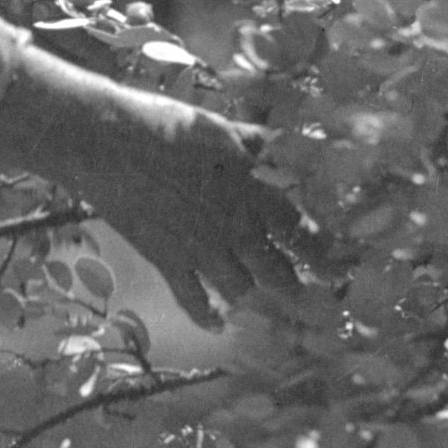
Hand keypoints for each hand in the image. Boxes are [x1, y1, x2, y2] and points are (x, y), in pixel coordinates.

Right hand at [0, 48, 313, 330]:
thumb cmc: (165, 125)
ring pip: (242, 288)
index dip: (321, 250)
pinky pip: (193, 299)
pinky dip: (207, 315)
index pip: (299, 228)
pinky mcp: (168, 261)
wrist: (110, 144)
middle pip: (277, 268)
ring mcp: (201, 249)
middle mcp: (235, 226)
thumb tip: (278, 145)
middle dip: (295, 284)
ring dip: (254, 294)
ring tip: (261, 300)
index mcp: (252, 190)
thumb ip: (252, 143)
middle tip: (307, 297)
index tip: (337, 265)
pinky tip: (217, 323)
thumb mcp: (217, 127)